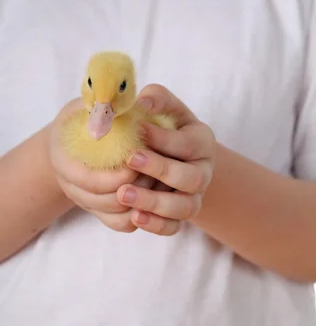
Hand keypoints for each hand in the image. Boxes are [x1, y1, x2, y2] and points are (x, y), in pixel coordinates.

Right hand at [50, 98, 152, 232]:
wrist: (77, 137)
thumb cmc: (88, 115)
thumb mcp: (90, 105)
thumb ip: (104, 106)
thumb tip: (131, 103)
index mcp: (62, 160)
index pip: (88, 180)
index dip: (117, 174)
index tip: (139, 158)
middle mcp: (70, 187)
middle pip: (107, 201)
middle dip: (137, 186)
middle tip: (157, 169)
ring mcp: (87, 203)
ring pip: (119, 217)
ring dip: (144, 201)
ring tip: (160, 179)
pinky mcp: (102, 213)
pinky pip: (124, 225)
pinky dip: (143, 215)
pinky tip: (157, 192)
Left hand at [116, 85, 215, 235]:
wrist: (160, 154)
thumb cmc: (159, 125)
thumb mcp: (161, 106)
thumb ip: (155, 98)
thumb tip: (143, 102)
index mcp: (202, 141)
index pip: (188, 143)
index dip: (164, 138)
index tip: (138, 129)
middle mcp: (203, 171)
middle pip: (191, 178)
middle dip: (160, 169)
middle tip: (130, 160)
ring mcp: (193, 197)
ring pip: (183, 207)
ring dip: (154, 202)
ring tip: (123, 194)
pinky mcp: (179, 216)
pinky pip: (173, 227)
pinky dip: (155, 224)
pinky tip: (134, 216)